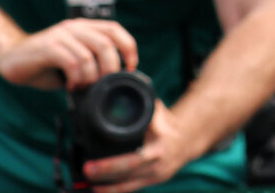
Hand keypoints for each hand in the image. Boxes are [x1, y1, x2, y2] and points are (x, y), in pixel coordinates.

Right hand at [0, 19, 137, 89]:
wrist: (10, 57)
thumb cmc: (44, 63)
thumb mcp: (72, 61)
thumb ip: (91, 64)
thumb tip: (112, 81)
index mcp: (84, 27)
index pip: (115, 30)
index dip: (128, 47)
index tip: (131, 68)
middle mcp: (75, 27)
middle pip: (106, 44)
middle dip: (110, 68)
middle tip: (103, 84)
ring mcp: (61, 35)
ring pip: (89, 55)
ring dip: (90, 77)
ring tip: (83, 86)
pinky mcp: (48, 47)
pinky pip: (72, 62)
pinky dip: (76, 78)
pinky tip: (70, 86)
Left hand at [81, 101, 197, 192]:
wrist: (187, 141)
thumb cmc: (167, 124)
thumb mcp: (157, 111)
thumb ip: (141, 106)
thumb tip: (122, 91)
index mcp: (159, 140)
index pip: (137, 148)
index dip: (116, 155)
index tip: (97, 153)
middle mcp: (158, 159)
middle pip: (130, 167)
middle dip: (107, 169)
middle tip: (88, 168)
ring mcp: (156, 173)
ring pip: (129, 184)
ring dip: (107, 186)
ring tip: (88, 182)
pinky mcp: (152, 182)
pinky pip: (130, 189)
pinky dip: (113, 191)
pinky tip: (99, 190)